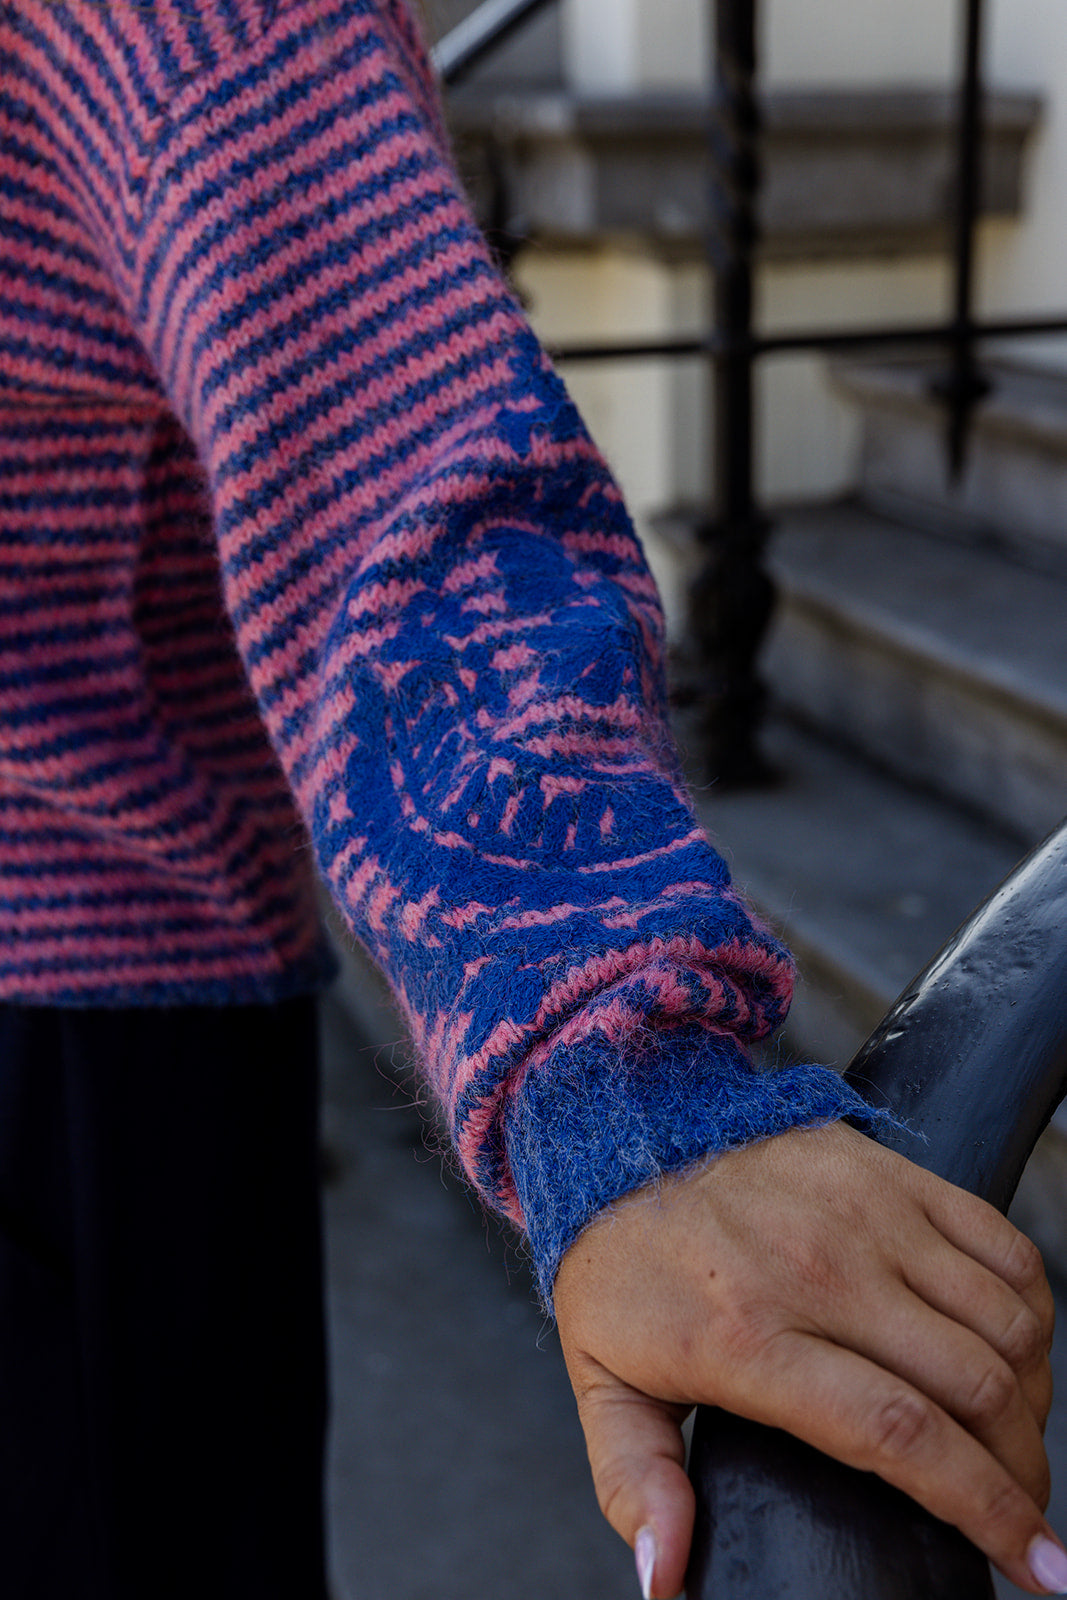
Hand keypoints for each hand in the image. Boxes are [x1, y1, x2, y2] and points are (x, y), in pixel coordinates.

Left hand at [554, 1120, 1059, 1597]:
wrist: (628, 1131)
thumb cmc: (624, 1263)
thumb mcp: (604, 1380)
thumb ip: (636, 1483)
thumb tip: (666, 1580)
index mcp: (751, 1338)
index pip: (899, 1435)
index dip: (985, 1511)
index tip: (1038, 1569)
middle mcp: (820, 1271)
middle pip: (973, 1387)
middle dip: (1021, 1472)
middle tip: (1022, 1513)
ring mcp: (864, 1213)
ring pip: (1003, 1322)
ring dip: (1031, 1395)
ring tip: (1012, 1438)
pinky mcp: (890, 1171)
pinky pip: (1003, 1244)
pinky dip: (1033, 1309)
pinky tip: (1015, 1351)